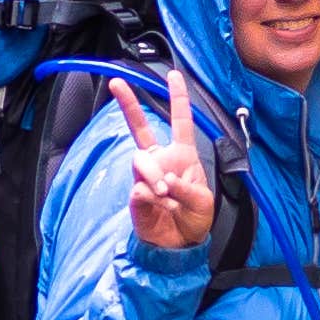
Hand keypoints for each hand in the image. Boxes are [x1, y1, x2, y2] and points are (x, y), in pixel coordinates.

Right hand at [116, 69, 217, 249]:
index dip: (177, 98)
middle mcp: (161, 160)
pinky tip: (161, 206)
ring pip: (141, 161)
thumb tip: (162, 182)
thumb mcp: (202, 202)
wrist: (178, 245)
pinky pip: (138, 187)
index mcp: (183, 155)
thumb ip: (185, 189)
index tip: (173, 74)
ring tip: (165, 194)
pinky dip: (152, 197)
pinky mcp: (135, 194)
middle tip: (117, 84)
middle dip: (129, 104)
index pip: (181, 121)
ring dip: (154, 176)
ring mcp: (145, 176)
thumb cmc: (194, 219)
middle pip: (141, 127)